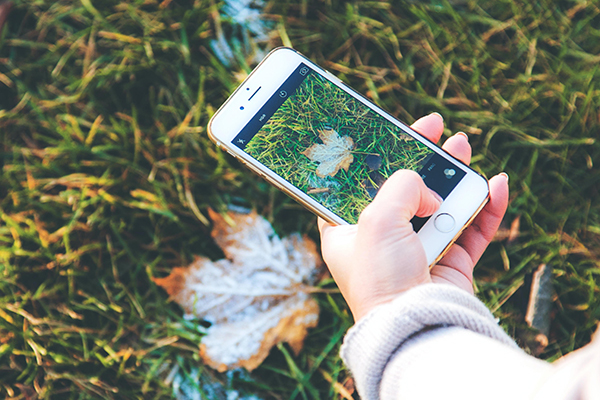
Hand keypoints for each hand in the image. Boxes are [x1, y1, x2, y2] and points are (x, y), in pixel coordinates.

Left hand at [318, 113, 508, 319]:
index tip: (392, 133)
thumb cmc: (381, 277)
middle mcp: (381, 240)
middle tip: (436, 129)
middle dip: (423, 158)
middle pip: (404, 189)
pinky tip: (495, 185)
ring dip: (454, 176)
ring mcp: (417, 251)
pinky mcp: (449, 263)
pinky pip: (470, 230)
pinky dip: (485, 208)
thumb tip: (431, 191)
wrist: (414, 326)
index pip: (359, 184)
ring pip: (440, 204)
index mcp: (348, 231)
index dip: (375, 157)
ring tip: (464, 147)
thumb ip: (401, 187)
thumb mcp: (377, 218)